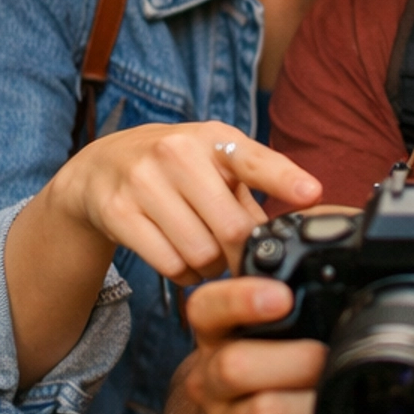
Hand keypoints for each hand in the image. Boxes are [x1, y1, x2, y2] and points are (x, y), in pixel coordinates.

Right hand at [49, 122, 319, 283]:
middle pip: (231, 229)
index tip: (311, 193)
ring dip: (210, 268)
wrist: (102, 167)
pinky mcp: (118, 212)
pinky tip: (180, 259)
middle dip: (240, 253)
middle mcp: (177, 153)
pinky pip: (169, 264)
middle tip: (235, 256)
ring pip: (200, 253)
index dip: (285, 178)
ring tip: (205, 255)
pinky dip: (183, 274)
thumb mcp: (215, 163)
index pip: (254, 159)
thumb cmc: (175, 167)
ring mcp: (143, 181)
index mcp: (212, 139)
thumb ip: (252, 192)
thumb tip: (281, 235)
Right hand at [167, 273, 339, 413]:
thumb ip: (298, 291)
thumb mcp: (276, 338)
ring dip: (310, 401)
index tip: (282, 295)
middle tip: (324, 357)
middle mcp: (215, 387)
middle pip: (232, 365)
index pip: (205, 309)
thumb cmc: (280, 384)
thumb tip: (345, 230)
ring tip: (333, 394)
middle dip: (293, 358)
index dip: (239, 299)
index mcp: (219, 340)